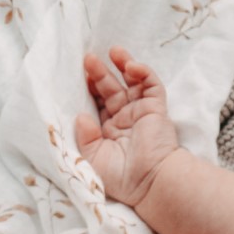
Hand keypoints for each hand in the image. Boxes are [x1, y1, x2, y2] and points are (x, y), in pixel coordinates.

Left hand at [75, 46, 180, 207]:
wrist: (150, 182)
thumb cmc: (122, 177)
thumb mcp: (93, 159)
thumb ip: (84, 137)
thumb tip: (81, 116)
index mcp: (109, 131)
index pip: (97, 103)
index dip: (88, 88)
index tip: (76, 77)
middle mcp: (125, 119)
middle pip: (111, 88)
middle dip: (100, 73)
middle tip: (88, 58)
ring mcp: (141, 112)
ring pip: (132, 82)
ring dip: (123, 64)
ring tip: (113, 50)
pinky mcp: (156, 108)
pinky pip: (151, 85)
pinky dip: (143, 72)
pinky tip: (131, 66)